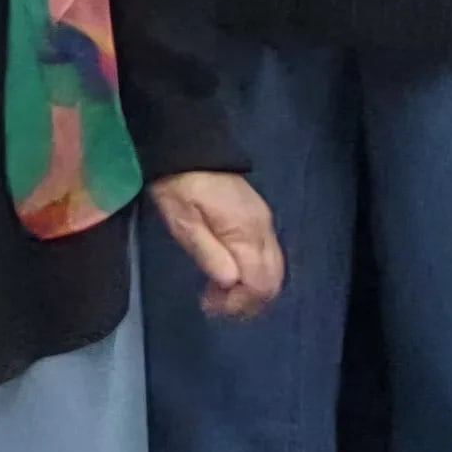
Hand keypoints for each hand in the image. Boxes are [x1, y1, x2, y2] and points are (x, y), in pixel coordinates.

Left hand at [150, 170, 284, 318]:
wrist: (188, 145)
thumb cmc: (178, 185)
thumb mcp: (183, 221)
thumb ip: (208, 253)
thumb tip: (230, 284)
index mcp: (248, 232)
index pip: (259, 283)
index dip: (238, 302)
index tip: (210, 306)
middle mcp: (264, 230)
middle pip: (272, 281)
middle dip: (247, 301)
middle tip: (216, 305)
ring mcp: (264, 223)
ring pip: (273, 270)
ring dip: (251, 289)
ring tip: (220, 294)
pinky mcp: (258, 218)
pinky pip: (267, 256)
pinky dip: (253, 273)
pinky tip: (229, 274)